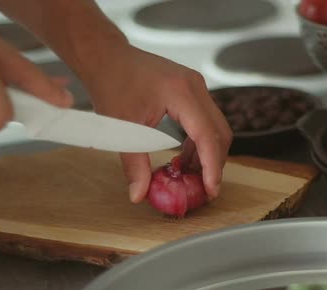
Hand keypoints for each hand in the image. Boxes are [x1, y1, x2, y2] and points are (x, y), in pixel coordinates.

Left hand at [89, 45, 231, 201]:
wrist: (107, 56)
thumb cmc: (111, 84)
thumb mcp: (121, 126)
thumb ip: (134, 163)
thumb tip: (139, 195)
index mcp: (181, 92)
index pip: (207, 134)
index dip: (212, 165)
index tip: (211, 189)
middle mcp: (195, 87)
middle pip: (219, 132)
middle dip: (214, 163)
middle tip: (204, 189)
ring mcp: (196, 86)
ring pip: (216, 127)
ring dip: (208, 154)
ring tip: (192, 176)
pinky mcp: (192, 90)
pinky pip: (206, 120)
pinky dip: (200, 142)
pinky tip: (185, 158)